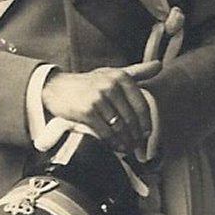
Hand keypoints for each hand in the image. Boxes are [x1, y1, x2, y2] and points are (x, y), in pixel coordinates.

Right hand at [41, 59, 160, 154]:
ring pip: (119, 127)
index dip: (146, 122)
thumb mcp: (112, 73)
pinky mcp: (87, 112)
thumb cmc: (87, 83)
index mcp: (121, 77)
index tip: (147, 134)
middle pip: (131, 118)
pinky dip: (113, 143)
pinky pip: (105, 132)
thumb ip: (136, 71)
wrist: (56, 87)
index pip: (141, 104)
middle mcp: (111, 85)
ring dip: (126, 141)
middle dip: (136, 136)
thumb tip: (159, 65)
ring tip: (128, 148)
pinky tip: (116, 147)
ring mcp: (98, 98)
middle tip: (138, 146)